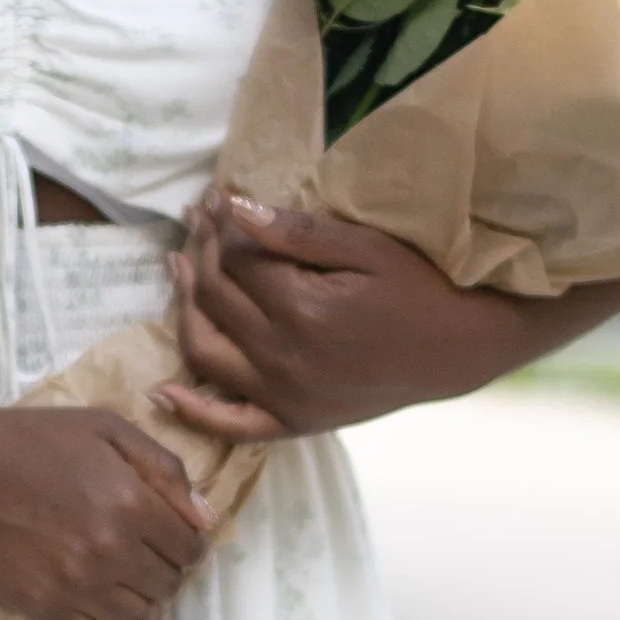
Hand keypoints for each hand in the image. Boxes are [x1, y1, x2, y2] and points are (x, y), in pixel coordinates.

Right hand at [0, 397, 213, 619]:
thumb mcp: (108, 429)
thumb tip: (205, 518)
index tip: (178, 543)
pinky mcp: (45, 609)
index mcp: (131, 501)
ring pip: (140, 618)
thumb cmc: (32, 439)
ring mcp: (77, 585)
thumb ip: (165, 469)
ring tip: (144, 601)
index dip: (190, 546)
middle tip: (154, 566)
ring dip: (151, 611)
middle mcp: (111, 549)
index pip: (189, 546)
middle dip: (169, 576)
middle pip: (167, 584)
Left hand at [156, 192, 513, 442]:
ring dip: (182, 308)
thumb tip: (233, 208)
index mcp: (303, 310)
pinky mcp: (292, 422)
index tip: (215, 195)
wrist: (457, 349)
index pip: (235, 259)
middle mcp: (284, 358)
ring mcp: (283, 397)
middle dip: (200, 250)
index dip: (220, 223)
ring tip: (178, 269)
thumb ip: (296, 232)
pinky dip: (192, 412)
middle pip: (215, 297)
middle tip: (198, 219)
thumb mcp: (365, 248)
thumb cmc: (418, 288)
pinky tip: (162, 392)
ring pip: (204, 350)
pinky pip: (229, 424)